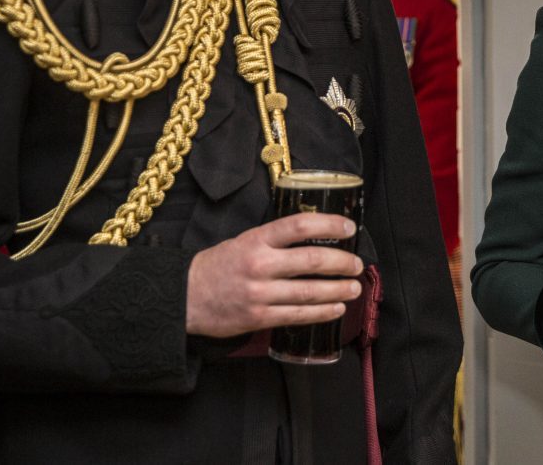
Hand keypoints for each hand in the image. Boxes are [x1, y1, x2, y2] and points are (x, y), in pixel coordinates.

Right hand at [186, 212, 362, 337]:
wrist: (185, 295)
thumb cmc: (220, 264)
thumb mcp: (245, 240)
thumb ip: (276, 240)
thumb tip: (316, 237)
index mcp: (257, 239)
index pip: (299, 226)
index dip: (329, 225)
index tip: (348, 228)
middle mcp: (260, 264)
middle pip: (312, 261)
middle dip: (341, 263)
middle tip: (357, 264)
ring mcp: (260, 293)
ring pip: (309, 291)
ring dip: (338, 289)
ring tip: (354, 287)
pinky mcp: (258, 317)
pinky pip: (298, 315)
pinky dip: (322, 313)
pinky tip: (337, 309)